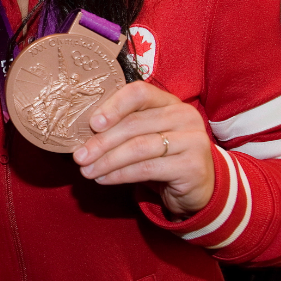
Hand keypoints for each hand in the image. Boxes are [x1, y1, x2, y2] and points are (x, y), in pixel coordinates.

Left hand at [72, 81, 214, 218]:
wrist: (200, 187)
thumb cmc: (164, 157)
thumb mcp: (146, 136)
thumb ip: (123, 127)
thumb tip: (82, 132)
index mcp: (169, 102)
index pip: (139, 92)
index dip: (114, 106)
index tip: (91, 123)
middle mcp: (184, 116)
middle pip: (134, 123)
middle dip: (102, 141)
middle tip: (79, 156)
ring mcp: (192, 140)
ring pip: (139, 147)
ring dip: (107, 160)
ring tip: (87, 171)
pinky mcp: (192, 166)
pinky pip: (147, 168)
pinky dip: (121, 174)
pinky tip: (105, 178)